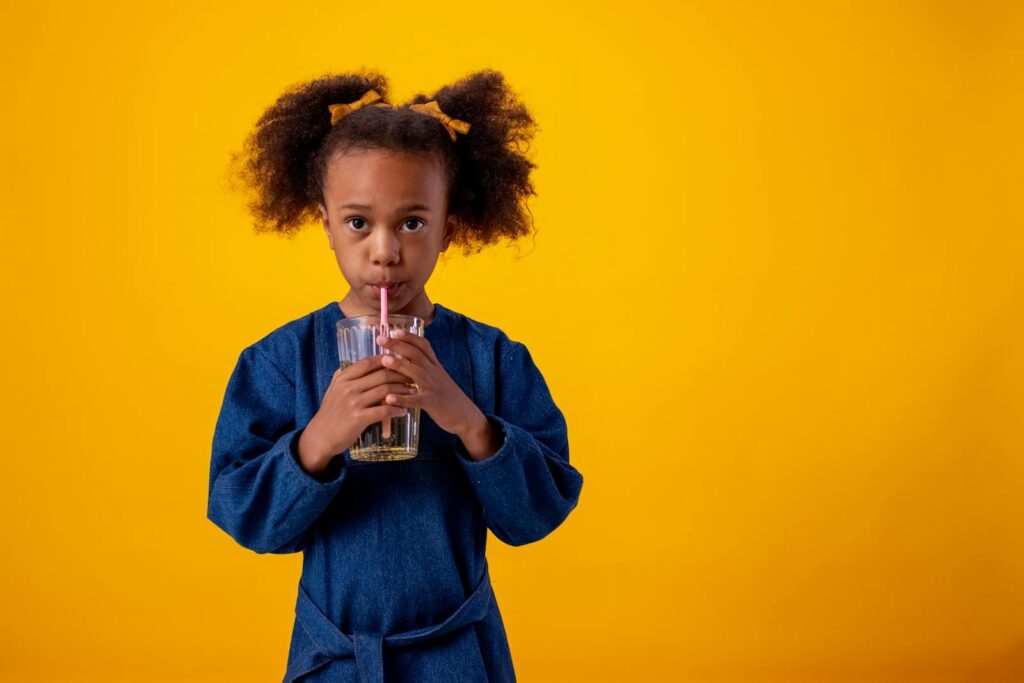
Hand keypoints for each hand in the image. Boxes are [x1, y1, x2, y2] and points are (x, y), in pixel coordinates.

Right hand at [297, 355, 414, 473]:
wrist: (320, 436)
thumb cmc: (330, 413)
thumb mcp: (333, 390)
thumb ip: (344, 376)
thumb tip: (358, 364)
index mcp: (343, 378)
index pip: (369, 362)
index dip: (387, 359)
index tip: (402, 360)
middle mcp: (348, 387)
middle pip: (381, 374)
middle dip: (401, 374)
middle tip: (413, 376)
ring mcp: (353, 402)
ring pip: (385, 390)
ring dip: (402, 390)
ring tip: (413, 392)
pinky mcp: (358, 418)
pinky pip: (384, 410)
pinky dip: (397, 409)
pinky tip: (404, 411)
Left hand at [376, 329, 482, 438]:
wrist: (466, 415)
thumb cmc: (448, 398)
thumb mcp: (439, 378)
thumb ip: (425, 368)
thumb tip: (406, 360)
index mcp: (435, 366)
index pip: (423, 345)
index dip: (409, 336)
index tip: (395, 330)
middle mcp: (434, 373)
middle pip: (416, 354)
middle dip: (398, 344)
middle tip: (380, 338)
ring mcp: (433, 387)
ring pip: (416, 373)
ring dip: (399, 365)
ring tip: (383, 360)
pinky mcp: (432, 403)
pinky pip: (416, 400)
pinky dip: (402, 399)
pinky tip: (389, 398)